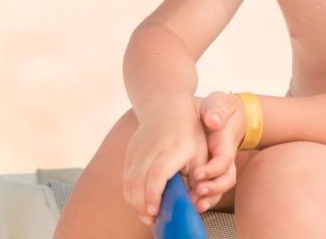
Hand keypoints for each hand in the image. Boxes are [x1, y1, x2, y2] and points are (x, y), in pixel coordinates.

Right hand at [121, 99, 207, 226]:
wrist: (165, 105)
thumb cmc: (187, 131)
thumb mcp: (199, 153)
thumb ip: (196, 178)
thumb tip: (192, 203)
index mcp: (172, 150)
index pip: (157, 175)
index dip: (153, 195)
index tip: (155, 211)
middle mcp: (150, 150)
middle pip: (138, 181)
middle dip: (142, 205)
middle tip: (151, 220)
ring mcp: (137, 150)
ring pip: (129, 181)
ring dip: (134, 201)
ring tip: (145, 214)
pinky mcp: (130, 152)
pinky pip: (125, 177)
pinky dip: (130, 192)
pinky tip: (139, 201)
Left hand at [189, 91, 245, 211]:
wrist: (219, 115)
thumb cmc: (216, 109)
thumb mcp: (217, 105)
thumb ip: (217, 111)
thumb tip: (214, 120)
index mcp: (226, 144)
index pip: (224, 161)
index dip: (212, 170)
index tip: (197, 174)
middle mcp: (225, 160)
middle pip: (225, 180)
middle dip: (212, 188)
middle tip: (196, 192)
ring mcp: (218, 168)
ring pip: (219, 189)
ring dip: (207, 198)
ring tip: (194, 204)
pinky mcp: (209, 174)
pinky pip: (209, 190)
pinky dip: (201, 199)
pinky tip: (189, 205)